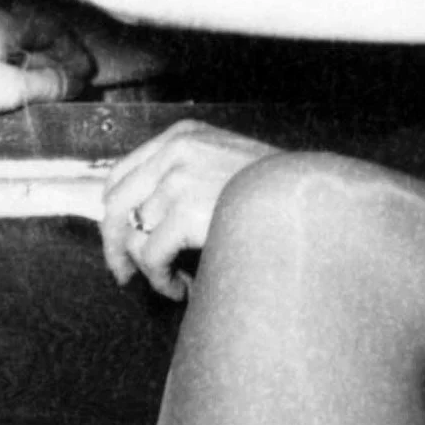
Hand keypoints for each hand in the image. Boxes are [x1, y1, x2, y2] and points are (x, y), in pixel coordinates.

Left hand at [0, 0, 96, 87]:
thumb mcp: (6, 89)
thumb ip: (45, 85)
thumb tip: (73, 82)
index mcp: (12, 23)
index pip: (56, 31)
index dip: (75, 53)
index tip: (86, 73)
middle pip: (36, 31)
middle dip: (57, 54)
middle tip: (70, 78)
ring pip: (14, 36)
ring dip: (33, 55)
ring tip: (42, 78)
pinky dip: (10, 57)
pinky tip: (4, 73)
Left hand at [99, 120, 275, 298]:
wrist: (310, 201)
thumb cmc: (273, 193)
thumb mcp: (224, 166)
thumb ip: (183, 178)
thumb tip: (141, 219)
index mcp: (182, 136)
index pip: (122, 174)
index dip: (113, 214)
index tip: (119, 241)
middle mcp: (176, 151)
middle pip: (115, 204)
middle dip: (115, 247)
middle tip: (124, 275)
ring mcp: (179, 179)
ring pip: (134, 236)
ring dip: (151, 269)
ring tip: (177, 281)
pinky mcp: (186, 211)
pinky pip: (151, 256)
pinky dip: (162, 280)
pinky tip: (182, 288)